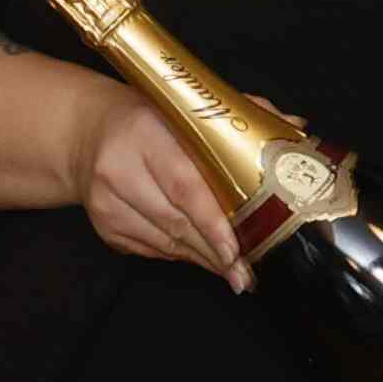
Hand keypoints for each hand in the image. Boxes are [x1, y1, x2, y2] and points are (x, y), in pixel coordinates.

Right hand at [71, 84, 259, 285]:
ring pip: (165, 242)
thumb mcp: (187, 109)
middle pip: (176, 221)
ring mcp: (105, 202)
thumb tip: (294, 126)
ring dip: (203, 259)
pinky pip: (151, 250)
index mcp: (145, 132)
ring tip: (235, 272)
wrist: (88, 132)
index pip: (184, 185)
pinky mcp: (104, 226)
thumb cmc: (149, 120)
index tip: (238, 249)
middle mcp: (118, 168)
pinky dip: (182, 256)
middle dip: (216, 251)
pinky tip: (204, 258)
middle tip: (248, 272)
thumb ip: (241, 115)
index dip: (213, 222)